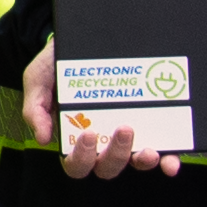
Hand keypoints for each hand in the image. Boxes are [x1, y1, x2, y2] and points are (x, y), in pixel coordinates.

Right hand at [25, 41, 179, 179]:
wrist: (82, 39)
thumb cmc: (56, 64)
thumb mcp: (38, 80)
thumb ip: (35, 108)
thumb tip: (43, 139)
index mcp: (73, 137)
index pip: (76, 164)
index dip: (81, 158)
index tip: (87, 134)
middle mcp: (102, 142)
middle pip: (107, 167)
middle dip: (116, 156)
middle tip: (123, 129)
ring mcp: (127, 136)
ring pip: (135, 162)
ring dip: (143, 162)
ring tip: (150, 149)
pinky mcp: (149, 125)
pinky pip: (161, 150)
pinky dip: (167, 160)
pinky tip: (171, 160)